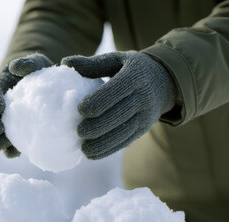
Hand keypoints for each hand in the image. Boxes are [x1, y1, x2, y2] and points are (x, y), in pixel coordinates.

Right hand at [0, 54, 52, 157]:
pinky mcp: (18, 132)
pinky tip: (17, 153)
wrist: (43, 83)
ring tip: (4, 148)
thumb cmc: (36, 71)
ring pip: (0, 134)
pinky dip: (14, 148)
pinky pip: (14, 142)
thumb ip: (25, 63)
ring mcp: (7, 121)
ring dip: (0, 141)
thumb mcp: (33, 62)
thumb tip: (15, 67)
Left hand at [61, 51, 176, 159]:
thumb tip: (65, 62)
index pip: (117, 90)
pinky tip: (92, 154)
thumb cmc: (130, 69)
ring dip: (103, 143)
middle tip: (78, 132)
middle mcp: (143, 97)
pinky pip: (125, 141)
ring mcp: (145, 115)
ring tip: (83, 149)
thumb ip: (92, 64)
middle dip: (98, 125)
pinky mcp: (143, 129)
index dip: (99, 101)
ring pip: (123, 132)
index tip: (80, 109)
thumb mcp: (116, 60)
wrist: (164, 82)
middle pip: (120, 114)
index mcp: (134, 76)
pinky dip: (108, 150)